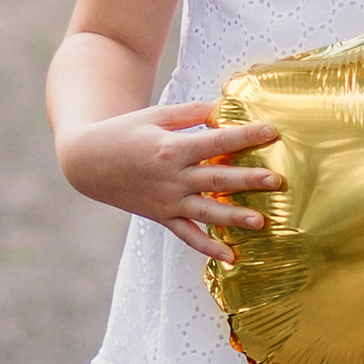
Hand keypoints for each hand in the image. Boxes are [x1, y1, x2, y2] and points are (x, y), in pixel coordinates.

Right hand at [58, 101, 283, 257]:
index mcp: (171, 148)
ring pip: (206, 211)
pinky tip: (230, 256)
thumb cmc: (124, 132)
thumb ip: (192, 112)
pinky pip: (187, 235)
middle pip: (216, 177)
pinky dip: (207, 246)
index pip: (216, 141)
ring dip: (234, 217)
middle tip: (275, 180)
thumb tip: (225, 107)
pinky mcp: (162, 216)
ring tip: (260, 221)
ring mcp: (167, 200)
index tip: (272, 131)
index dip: (245, 136)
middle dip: (247, 179)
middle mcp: (171, 177)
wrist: (88, 161)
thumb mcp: (156, 115)